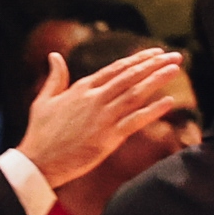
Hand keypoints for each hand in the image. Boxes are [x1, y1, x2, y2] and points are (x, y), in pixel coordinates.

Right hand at [13, 41, 196, 186]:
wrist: (38, 162)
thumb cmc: (40, 133)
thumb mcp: (44, 100)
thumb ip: (55, 77)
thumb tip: (54, 55)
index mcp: (81, 89)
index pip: (116, 69)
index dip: (138, 59)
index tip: (156, 52)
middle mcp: (94, 99)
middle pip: (130, 77)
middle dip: (154, 64)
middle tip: (175, 56)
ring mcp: (102, 117)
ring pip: (135, 94)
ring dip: (157, 80)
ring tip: (175, 69)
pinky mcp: (108, 137)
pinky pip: (135, 121)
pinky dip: (152, 111)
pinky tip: (168, 102)